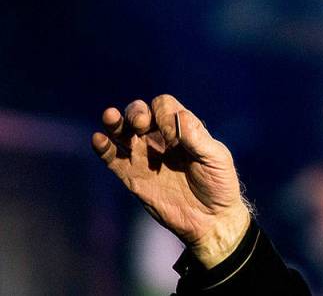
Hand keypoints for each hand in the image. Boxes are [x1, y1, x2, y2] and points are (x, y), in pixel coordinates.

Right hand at [91, 94, 250, 267]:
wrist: (210, 219)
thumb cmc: (219, 184)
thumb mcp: (215, 159)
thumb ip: (197, 139)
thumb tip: (179, 116)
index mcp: (183, 129)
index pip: (164, 106)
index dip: (164, 115)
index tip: (173, 138)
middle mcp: (161, 139)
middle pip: (140, 113)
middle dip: (136, 112)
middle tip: (141, 124)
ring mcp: (145, 157)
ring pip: (123, 133)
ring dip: (115, 123)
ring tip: (111, 116)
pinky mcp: (133, 177)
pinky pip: (113, 159)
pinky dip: (104, 148)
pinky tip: (98, 140)